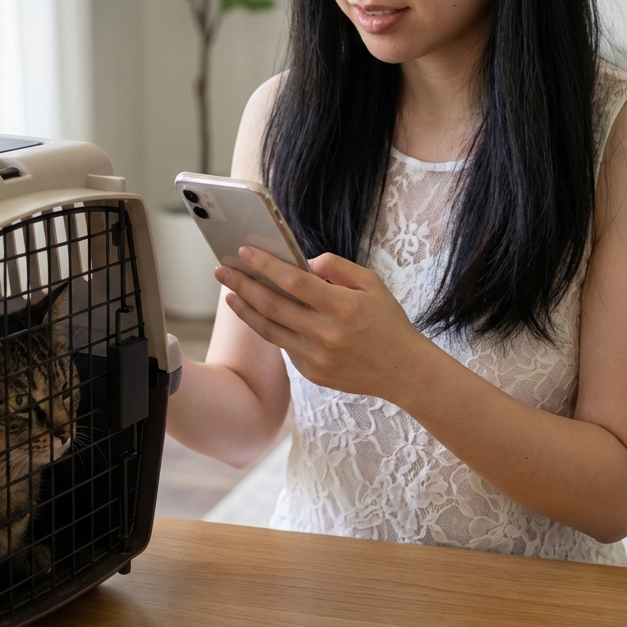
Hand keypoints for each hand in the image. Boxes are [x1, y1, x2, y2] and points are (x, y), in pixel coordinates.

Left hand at [214, 247, 423, 401]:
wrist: (404, 371)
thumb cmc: (387, 321)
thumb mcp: (371, 283)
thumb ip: (337, 267)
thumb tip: (304, 262)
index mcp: (343, 307)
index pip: (294, 282)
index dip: (266, 266)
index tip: (243, 252)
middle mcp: (327, 334)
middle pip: (273, 306)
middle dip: (243, 285)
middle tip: (222, 270)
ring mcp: (318, 358)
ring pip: (270, 331)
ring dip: (246, 310)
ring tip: (230, 293)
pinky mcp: (313, 375)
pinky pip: (285, 347)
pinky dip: (269, 329)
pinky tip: (258, 315)